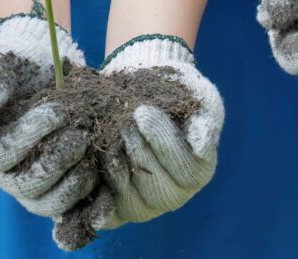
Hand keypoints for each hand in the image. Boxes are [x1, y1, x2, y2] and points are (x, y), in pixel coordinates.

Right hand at [0, 15, 98, 225]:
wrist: (48, 75)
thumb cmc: (20, 68)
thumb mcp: (2, 65)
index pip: (3, 154)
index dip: (29, 136)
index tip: (58, 112)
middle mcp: (8, 176)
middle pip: (28, 185)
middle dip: (58, 161)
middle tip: (81, 134)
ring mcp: (36, 189)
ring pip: (51, 203)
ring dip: (74, 184)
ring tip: (92, 155)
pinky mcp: (63, 194)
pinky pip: (75, 212)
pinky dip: (92, 209)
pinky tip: (109, 195)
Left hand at [91, 36, 222, 228]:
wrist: (137, 85)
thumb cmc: (173, 90)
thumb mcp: (197, 96)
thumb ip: (204, 120)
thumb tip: (200, 145)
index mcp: (196, 172)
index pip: (186, 172)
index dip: (163, 143)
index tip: (142, 112)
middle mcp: (173, 195)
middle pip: (158, 190)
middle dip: (137, 152)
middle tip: (123, 121)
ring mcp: (144, 204)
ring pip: (131, 202)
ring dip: (116, 165)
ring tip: (108, 134)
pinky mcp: (115, 207)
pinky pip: (107, 211)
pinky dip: (99, 191)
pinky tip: (93, 161)